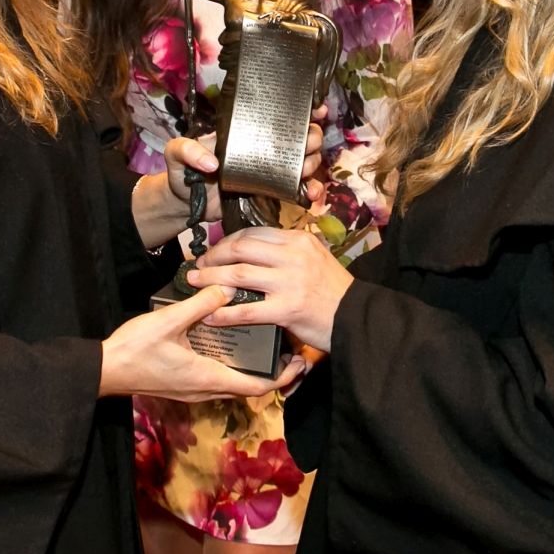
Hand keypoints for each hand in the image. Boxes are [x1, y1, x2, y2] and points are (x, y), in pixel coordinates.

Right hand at [100, 284, 307, 401]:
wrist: (105, 370)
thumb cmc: (135, 349)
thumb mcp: (168, 322)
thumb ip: (201, 304)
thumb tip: (229, 286)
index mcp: (208, 377)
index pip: (257, 386)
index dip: (283, 377)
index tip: (299, 360)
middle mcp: (206, 388)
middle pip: (250, 387)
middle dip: (274, 373)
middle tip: (291, 350)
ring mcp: (195, 388)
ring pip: (235, 383)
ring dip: (254, 369)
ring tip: (267, 344)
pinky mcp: (186, 383)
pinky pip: (220, 378)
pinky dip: (236, 365)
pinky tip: (234, 344)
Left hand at [138, 105, 329, 245]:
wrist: (185, 205)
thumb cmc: (182, 172)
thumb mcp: (176, 154)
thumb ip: (186, 150)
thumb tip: (211, 162)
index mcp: (246, 130)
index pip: (277, 114)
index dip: (302, 109)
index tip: (317, 108)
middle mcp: (263, 147)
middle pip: (300, 137)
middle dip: (311, 137)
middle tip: (306, 144)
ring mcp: (269, 170)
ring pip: (304, 161)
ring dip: (311, 163)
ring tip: (303, 170)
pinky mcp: (271, 193)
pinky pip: (296, 189)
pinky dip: (308, 191)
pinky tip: (311, 195)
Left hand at [188, 226, 353, 353]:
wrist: (358, 319)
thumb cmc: (334, 292)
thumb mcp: (315, 260)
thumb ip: (288, 253)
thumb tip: (253, 253)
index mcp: (299, 240)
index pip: (253, 234)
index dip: (226, 242)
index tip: (213, 252)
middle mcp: (293, 256)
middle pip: (240, 248)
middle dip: (213, 257)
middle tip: (198, 267)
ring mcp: (290, 282)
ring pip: (238, 274)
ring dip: (210, 279)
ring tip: (195, 284)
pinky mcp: (287, 309)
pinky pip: (246, 310)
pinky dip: (224, 312)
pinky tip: (210, 316)